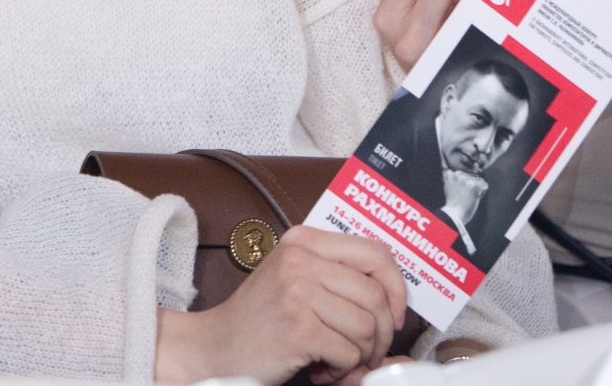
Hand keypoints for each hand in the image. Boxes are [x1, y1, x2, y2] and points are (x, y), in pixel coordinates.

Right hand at [154, 226, 407, 385]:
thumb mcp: (294, 276)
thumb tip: (395, 292)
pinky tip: (321, 368)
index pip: (375, 252)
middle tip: (366, 349)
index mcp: (303, 240)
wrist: (215, 346)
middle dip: (382, 333)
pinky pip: (349, 352)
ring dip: (361, 354)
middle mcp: (300, 259)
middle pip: (376, 296)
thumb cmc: (261, 317)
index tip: (394, 313)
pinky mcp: (299, 328)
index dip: (396, 287)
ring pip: (367, 327)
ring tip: (338, 359)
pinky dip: (343, 369)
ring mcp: (298, 292)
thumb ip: (334, 272)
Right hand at [441, 170, 488, 230]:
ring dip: (477, 187)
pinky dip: (483, 192)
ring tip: (470, 196)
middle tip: (465, 194)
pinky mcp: (474, 185)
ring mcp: (467, 179)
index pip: (462, 172)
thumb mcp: (447, 185)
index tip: (460, 190)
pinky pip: (485, 185)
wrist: (455, 213)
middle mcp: (458, 174)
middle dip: (471, 183)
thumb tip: (447, 165)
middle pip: (471, 174)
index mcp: (451, 174)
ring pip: (479, 179)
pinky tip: (475, 197)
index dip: (463, 181)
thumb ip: (449, 176)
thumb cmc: (452, 203)